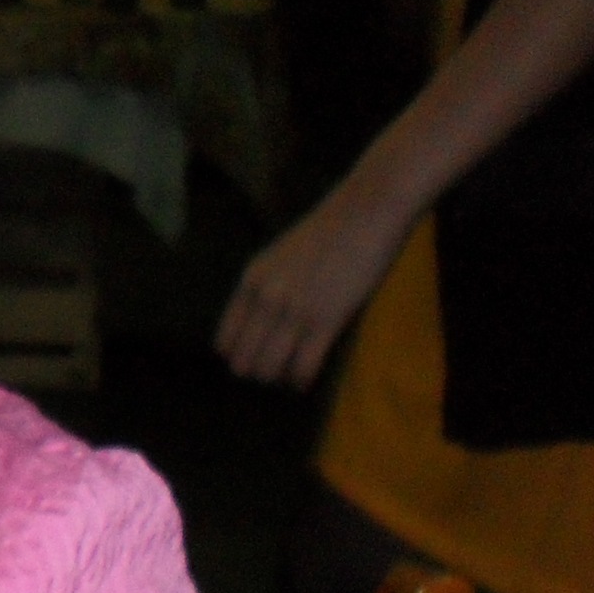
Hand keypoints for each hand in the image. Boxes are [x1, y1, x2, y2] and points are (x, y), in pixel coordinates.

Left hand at [216, 180, 414, 388]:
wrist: (367, 210)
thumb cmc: (329, 233)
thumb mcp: (280, 258)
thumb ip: (267, 288)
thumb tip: (262, 326)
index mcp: (250, 282)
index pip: (226, 340)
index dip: (238, 357)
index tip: (255, 360)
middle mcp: (266, 299)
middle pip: (244, 361)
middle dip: (258, 373)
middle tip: (275, 373)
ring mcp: (294, 310)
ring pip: (270, 369)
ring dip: (279, 379)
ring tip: (291, 377)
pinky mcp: (326, 319)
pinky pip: (303, 366)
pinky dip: (302, 380)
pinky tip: (306, 382)